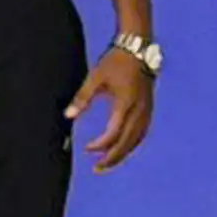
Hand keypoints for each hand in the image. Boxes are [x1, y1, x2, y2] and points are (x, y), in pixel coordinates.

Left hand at [66, 48, 154, 173]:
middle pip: (127, 143)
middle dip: (112, 158)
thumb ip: (82, 98)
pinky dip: (133, 143)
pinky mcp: (149, 107)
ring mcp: (147, 109)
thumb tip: (67, 116)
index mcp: (125, 104)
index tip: (86, 148)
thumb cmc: (115, 61)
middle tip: (97, 168)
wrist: (138, 47)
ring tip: (109, 162)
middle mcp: (139, 110)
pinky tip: (124, 147)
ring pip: (137, 140)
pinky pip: (142, 132)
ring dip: (123, 153)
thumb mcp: (95, 77)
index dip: (99, 145)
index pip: (113, 134)